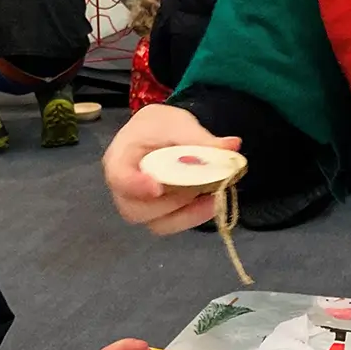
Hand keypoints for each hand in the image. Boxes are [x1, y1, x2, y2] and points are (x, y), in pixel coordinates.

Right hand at [102, 103, 241, 233]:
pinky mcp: (157, 215)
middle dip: (172, 201)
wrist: (159, 133)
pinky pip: (171, 225)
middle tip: (199, 185)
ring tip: (210, 195)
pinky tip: (211, 202)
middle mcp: (123, 188)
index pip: (118, 178)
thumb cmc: (159, 126)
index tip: (157, 188)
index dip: (135, 186)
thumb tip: (232, 146)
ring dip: (186, 213)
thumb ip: (201, 138)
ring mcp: (139, 205)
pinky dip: (193, 216)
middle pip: (136, 210)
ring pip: (156, 224)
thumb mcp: (178, 124)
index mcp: (119, 158)